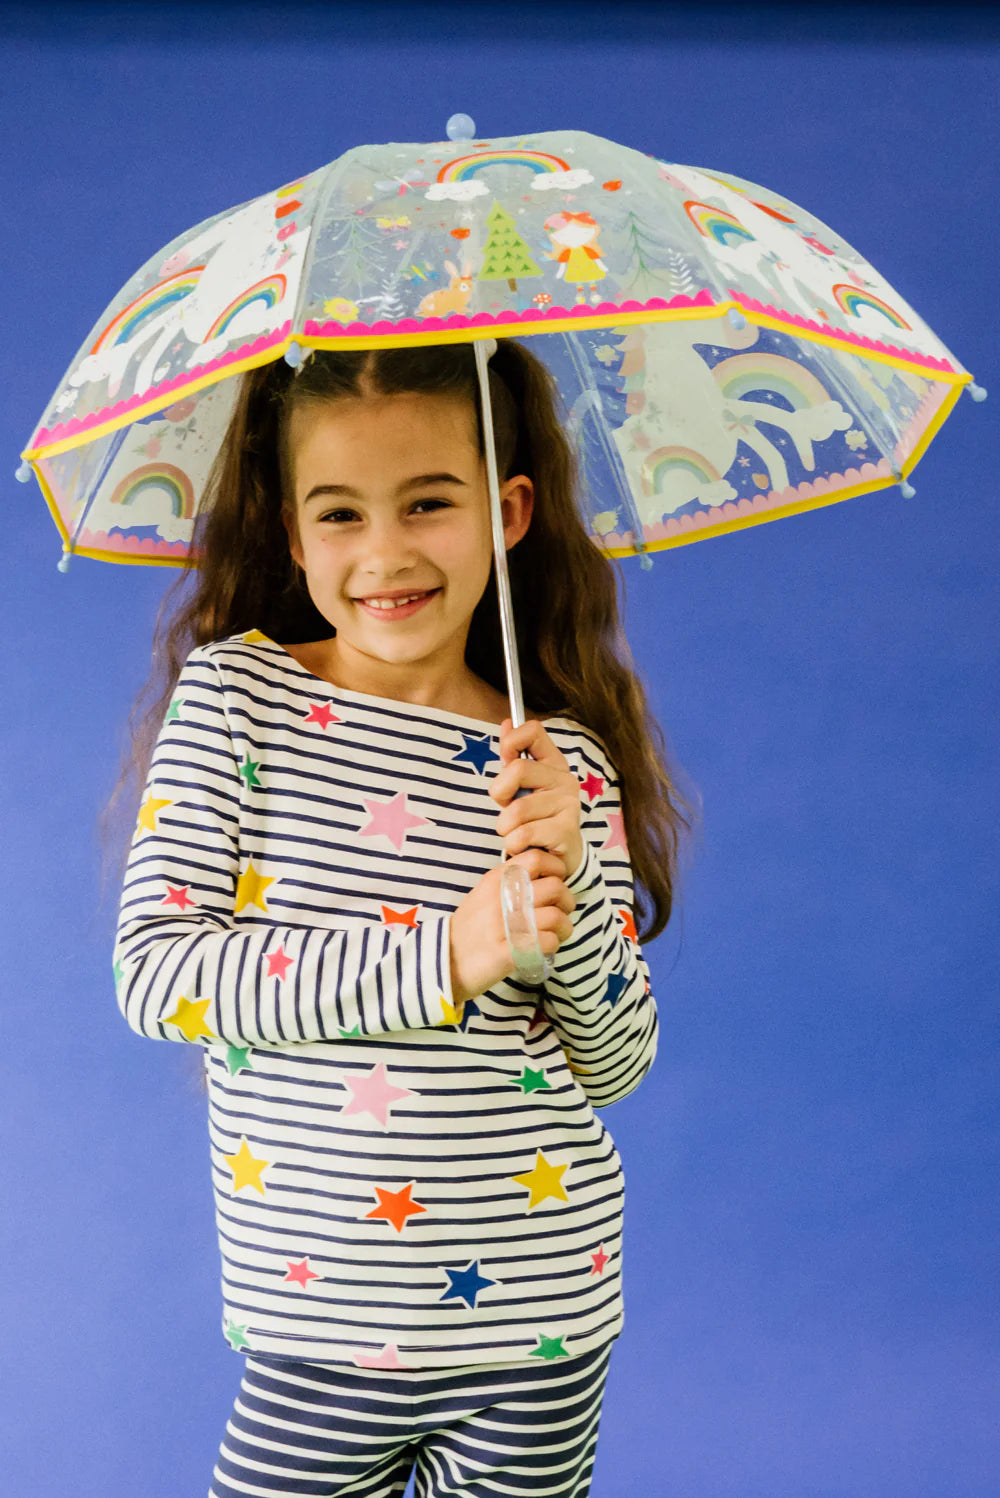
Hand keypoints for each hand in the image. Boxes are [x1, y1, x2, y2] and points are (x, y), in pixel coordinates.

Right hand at [448, 848, 574, 1006]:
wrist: (443, 963)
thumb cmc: (468, 930)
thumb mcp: (482, 896)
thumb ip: (508, 884)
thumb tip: (543, 877)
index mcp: (495, 881)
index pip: (536, 858)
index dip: (556, 869)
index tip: (556, 883)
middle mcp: (500, 899)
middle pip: (555, 887)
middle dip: (567, 901)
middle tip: (562, 912)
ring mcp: (504, 926)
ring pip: (556, 916)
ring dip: (564, 927)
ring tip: (557, 934)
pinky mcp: (508, 953)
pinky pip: (547, 942)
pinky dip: (552, 945)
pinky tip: (543, 948)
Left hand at [490, 719, 584, 879]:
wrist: (561, 857)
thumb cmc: (537, 819)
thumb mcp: (521, 786)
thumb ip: (513, 757)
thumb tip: (505, 723)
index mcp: (553, 763)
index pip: (533, 731)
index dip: (510, 742)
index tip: (505, 761)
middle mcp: (564, 779)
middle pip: (518, 770)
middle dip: (500, 793)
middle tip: (505, 808)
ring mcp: (568, 805)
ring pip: (517, 810)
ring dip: (505, 828)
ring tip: (515, 833)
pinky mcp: (566, 831)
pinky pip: (523, 834)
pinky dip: (513, 844)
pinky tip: (523, 846)